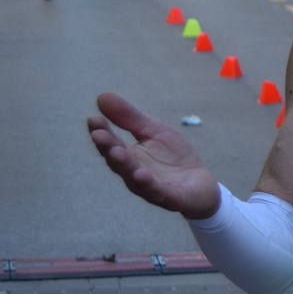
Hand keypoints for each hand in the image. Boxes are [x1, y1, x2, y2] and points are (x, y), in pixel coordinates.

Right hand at [86, 92, 220, 218]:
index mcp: (128, 156)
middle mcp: (133, 173)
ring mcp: (150, 187)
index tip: (93, 119)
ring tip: (117, 153)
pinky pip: (157, 192)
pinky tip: (141, 175)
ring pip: (133, 178)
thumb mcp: (154, 131)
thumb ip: (130, 118)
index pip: (110, 144)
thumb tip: (102, 96)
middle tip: (98, 134)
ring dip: (125, 166)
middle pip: (118, 161)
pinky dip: (149, 185)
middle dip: (108, 147)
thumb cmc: (173, 157)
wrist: (200, 184)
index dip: (101, 132)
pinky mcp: (170, 197)